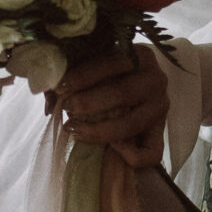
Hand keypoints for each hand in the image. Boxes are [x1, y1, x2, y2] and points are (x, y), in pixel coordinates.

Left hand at [54, 45, 168, 168]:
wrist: (140, 87)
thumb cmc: (109, 75)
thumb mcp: (96, 66)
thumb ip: (72, 77)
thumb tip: (50, 101)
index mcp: (140, 56)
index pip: (112, 63)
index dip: (83, 76)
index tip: (59, 87)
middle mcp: (156, 79)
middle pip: (123, 93)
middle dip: (89, 102)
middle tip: (67, 108)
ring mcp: (161, 107)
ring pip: (132, 124)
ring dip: (99, 130)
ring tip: (74, 129)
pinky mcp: (162, 132)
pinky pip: (152, 152)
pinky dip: (131, 156)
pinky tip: (111, 149)